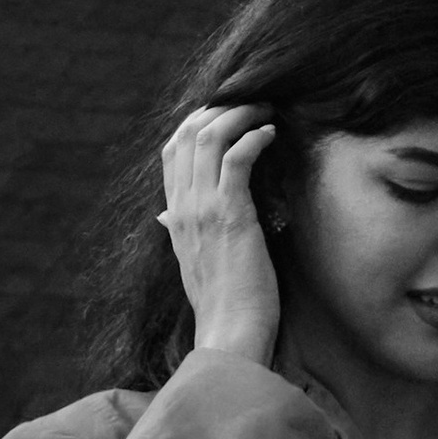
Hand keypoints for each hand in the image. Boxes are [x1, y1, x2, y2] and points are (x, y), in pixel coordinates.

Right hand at [160, 105, 280, 362]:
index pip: (171, 152)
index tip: (226, 114)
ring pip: (207, 138)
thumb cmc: (225, 304)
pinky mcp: (229, 215)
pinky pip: (235, 159)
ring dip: (239, 115)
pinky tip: (271, 134)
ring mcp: (202, 210)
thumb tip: (166, 216)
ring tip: (265, 110)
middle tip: (252, 103)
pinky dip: (253, 137)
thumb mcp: (194, 263)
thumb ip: (182, 233)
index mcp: (175, 217)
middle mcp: (182, 208)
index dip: (195, 123)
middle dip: (219, 110)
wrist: (231, 334)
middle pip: (185, 135)